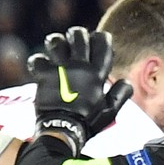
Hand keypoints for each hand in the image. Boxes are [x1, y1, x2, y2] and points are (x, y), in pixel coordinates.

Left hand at [26, 27, 132, 153]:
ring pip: (57, 42)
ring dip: (56, 41)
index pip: (102, 44)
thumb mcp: (110, 111)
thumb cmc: (87, 122)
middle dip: (77, 34)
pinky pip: (37, 59)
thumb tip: (126, 81)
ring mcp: (60, 69)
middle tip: (75, 39)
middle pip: (79, 36)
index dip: (100, 37)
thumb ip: (120, 95)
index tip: (98, 39)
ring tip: (56, 46)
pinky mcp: (43, 75)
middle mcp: (79, 67)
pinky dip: (38, 62)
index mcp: (96, 74)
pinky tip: (41, 67)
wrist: (63, 130)